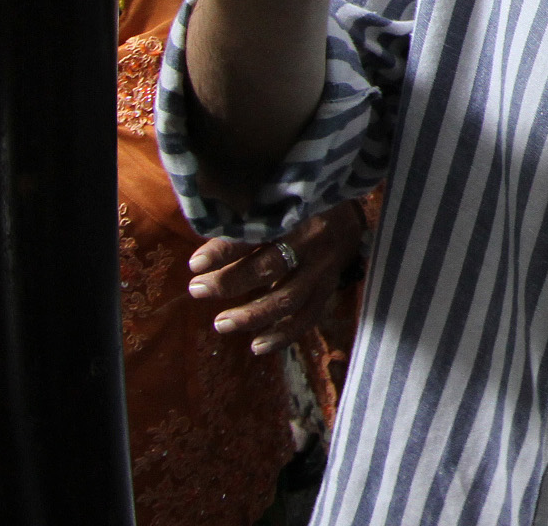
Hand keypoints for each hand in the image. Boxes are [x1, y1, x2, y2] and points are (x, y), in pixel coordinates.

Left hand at [186, 201, 366, 354]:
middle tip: (198, 290)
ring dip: (253, 315)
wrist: (352, 213)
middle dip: (230, 282)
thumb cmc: (303, 204)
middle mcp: (312, 241)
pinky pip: (308, 317)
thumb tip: (206, 236)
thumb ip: (250, 218)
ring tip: (221, 323)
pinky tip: (257, 346)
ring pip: (288, 298)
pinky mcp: (330, 287)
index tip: (195, 265)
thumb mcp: (280, 201)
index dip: (224, 250)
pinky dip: (283, 335)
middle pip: (270, 267)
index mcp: (296, 213)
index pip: (255, 234)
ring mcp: (324, 268)